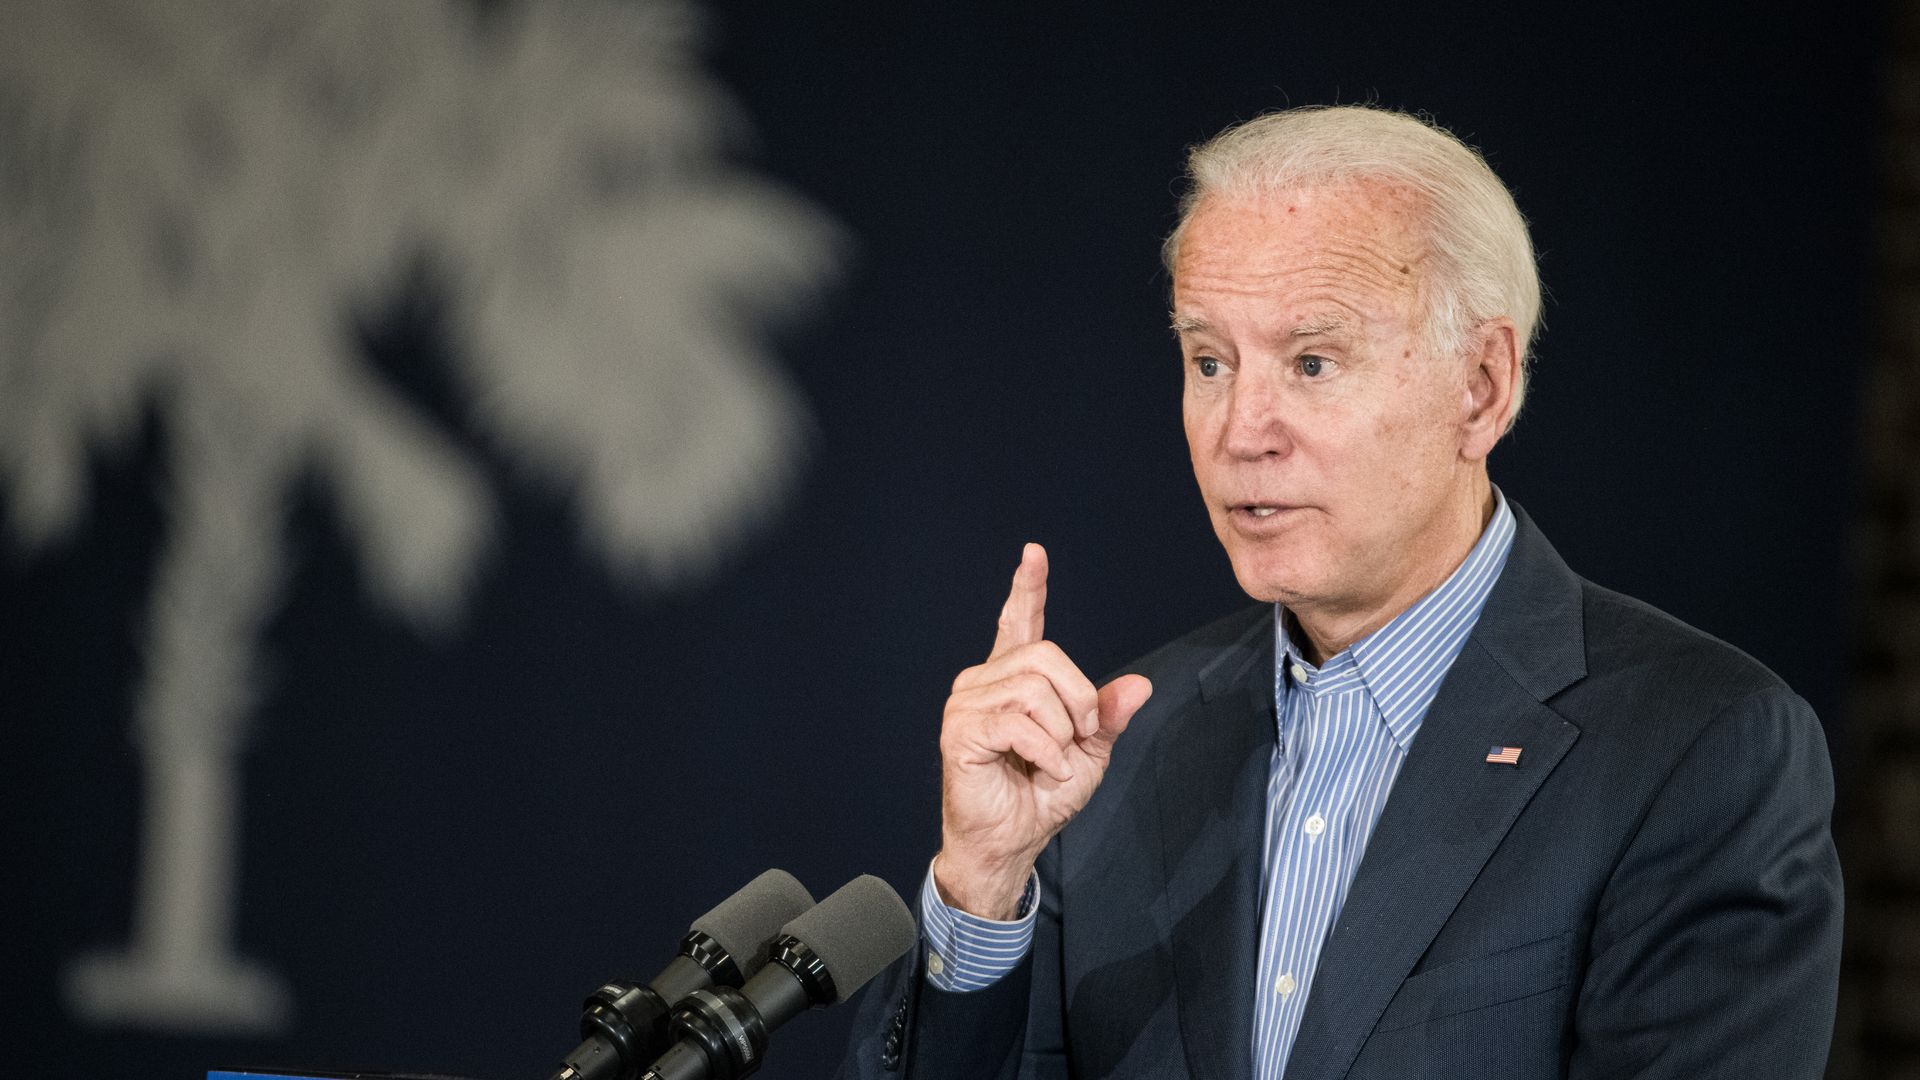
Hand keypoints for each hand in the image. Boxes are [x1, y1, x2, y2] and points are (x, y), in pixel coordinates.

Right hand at [934, 543, 1152, 918]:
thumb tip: (1141, 686)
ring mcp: (967, 703)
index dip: (1028, 587)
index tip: (1034, 553)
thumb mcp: (1090, 752)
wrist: (1011, 842)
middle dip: (1078, 699)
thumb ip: (1107, 715)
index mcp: (1013, 680)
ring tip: (1054, 761)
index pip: (1020, 622)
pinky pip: (1018, 722)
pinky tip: (1045, 770)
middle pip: (1046, 656)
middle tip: (1078, 740)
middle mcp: (984, 681)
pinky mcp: (960, 731)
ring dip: (1061, 732)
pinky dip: (1046, 751)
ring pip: (1034, 688)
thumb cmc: (1041, 796)